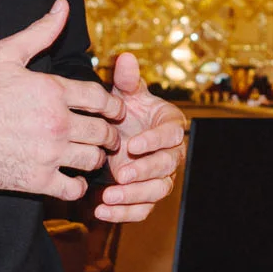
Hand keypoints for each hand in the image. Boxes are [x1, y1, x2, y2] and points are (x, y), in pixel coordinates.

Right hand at [0, 0, 123, 200]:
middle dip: (110, 134)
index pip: (101, 99)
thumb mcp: (6, 53)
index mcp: (53, 91)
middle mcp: (57, 123)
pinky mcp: (36, 179)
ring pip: (93, 160)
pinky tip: (72, 178)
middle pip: (103, 132)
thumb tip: (62, 6)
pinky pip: (73, 188)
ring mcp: (48, 153)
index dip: (114, 106)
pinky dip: (78, 185)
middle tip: (110, 137)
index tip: (116, 112)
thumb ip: (40, 32)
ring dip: (97, 158)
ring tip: (92, 155)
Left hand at [94, 51, 185, 222]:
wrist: (116, 136)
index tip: (132, 144)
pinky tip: (100, 211)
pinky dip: (123, 214)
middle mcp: (172, 153)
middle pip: (167, 167)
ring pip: (158, 191)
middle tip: (121, 174)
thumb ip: (127, 80)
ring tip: (108, 197)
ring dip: (134, 196)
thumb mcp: (124, 95)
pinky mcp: (147, 195)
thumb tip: (125, 58)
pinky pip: (142, 209)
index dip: (154, 140)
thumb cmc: (125, 112)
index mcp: (171, 125)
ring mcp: (161, 176)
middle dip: (144, 172)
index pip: (172, 134)